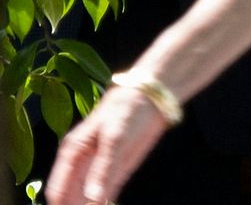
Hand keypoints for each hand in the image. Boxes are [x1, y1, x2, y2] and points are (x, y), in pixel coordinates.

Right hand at [44, 82, 169, 204]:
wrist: (152, 97)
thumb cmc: (128, 109)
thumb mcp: (115, 138)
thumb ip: (104, 168)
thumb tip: (93, 199)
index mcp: (72, 152)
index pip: (57, 189)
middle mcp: (82, 162)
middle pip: (71, 197)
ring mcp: (99, 168)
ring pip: (88, 198)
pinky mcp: (117, 171)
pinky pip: (107, 194)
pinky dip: (105, 203)